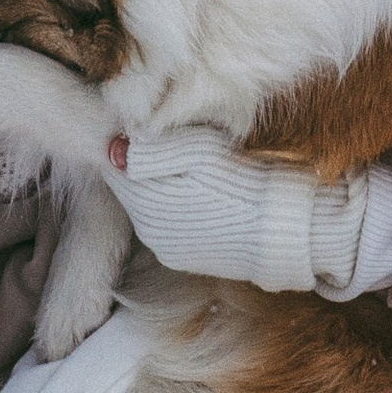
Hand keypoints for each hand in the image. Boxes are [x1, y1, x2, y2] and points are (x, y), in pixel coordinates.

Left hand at [105, 128, 329, 289]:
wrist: (278, 229)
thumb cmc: (240, 181)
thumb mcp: (198, 153)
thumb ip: (151, 150)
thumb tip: (113, 149)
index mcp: (145, 203)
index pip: (114, 168)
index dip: (129, 146)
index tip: (152, 132)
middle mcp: (147, 232)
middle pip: (129, 190)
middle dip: (142, 169)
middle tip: (177, 150)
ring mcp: (166, 250)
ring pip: (146, 210)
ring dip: (158, 191)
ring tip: (192, 176)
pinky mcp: (183, 260)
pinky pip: (165, 228)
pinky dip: (173, 212)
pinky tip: (199, 201)